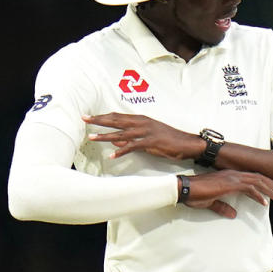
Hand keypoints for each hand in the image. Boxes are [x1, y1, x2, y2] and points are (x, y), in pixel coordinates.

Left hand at [84, 113, 203, 159]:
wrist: (187, 144)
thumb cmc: (169, 140)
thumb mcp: (147, 138)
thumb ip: (130, 138)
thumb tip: (113, 139)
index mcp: (141, 119)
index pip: (117, 116)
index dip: (102, 116)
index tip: (89, 117)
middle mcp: (142, 122)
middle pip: (116, 120)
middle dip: (99, 120)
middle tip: (84, 119)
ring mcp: (146, 131)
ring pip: (121, 132)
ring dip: (105, 135)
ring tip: (92, 138)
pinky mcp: (151, 141)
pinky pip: (133, 146)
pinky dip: (122, 150)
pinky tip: (113, 155)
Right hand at [181, 170, 272, 218]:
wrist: (185, 188)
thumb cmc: (195, 194)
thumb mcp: (212, 202)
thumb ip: (223, 207)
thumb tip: (233, 215)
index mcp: (230, 176)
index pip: (252, 178)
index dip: (264, 183)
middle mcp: (233, 175)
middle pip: (258, 178)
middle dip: (272, 184)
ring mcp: (232, 178)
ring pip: (257, 182)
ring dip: (269, 190)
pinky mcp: (229, 184)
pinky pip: (249, 188)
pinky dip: (258, 195)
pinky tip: (264, 202)